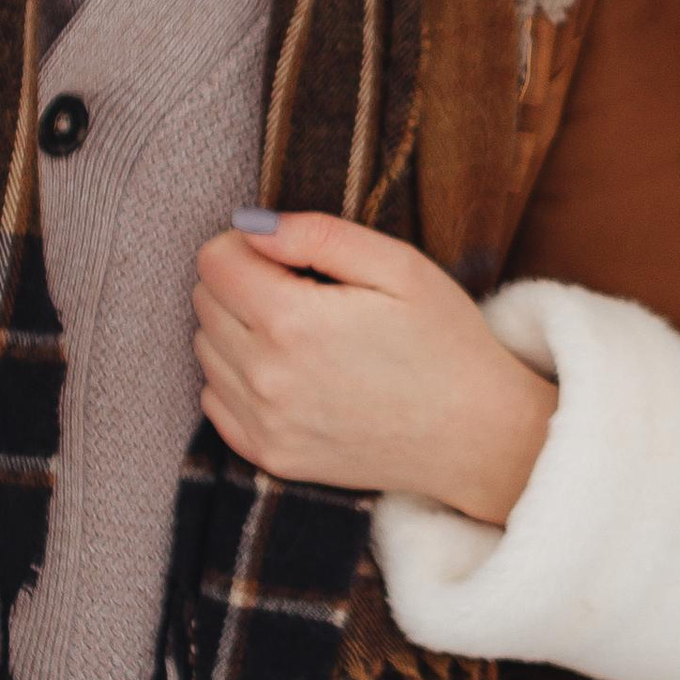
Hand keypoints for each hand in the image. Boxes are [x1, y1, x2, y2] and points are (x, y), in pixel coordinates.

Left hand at [192, 211, 557, 527]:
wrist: (476, 437)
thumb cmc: (445, 342)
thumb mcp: (399, 267)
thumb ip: (318, 235)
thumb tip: (250, 225)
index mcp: (293, 320)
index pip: (214, 261)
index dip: (248, 244)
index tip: (291, 256)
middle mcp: (265, 376)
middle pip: (204, 302)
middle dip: (241, 282)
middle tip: (303, 290)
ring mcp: (264, 422)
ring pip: (204, 350)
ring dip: (237, 330)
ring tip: (301, 332)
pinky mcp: (268, 454)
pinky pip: (214, 401)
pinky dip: (237, 379)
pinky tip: (290, 373)